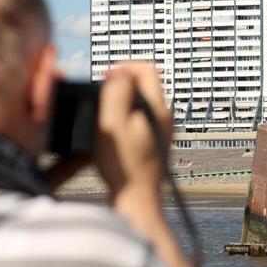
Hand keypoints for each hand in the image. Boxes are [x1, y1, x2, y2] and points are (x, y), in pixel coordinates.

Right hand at [95, 62, 171, 212]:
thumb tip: (120, 71)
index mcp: (158, 108)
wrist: (137, 199)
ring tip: (104, 116)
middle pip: (145, 84)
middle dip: (121, 84)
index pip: (147, 69)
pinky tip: (112, 133)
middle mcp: (166, 116)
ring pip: (142, 102)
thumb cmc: (122, 165)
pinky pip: (140, 118)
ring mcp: (163, 129)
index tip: (104, 78)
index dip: (124, 67)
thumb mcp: (113, 124)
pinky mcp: (156, 141)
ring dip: (122, 102)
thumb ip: (117, 93)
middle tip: (100, 98)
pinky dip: (125, 117)